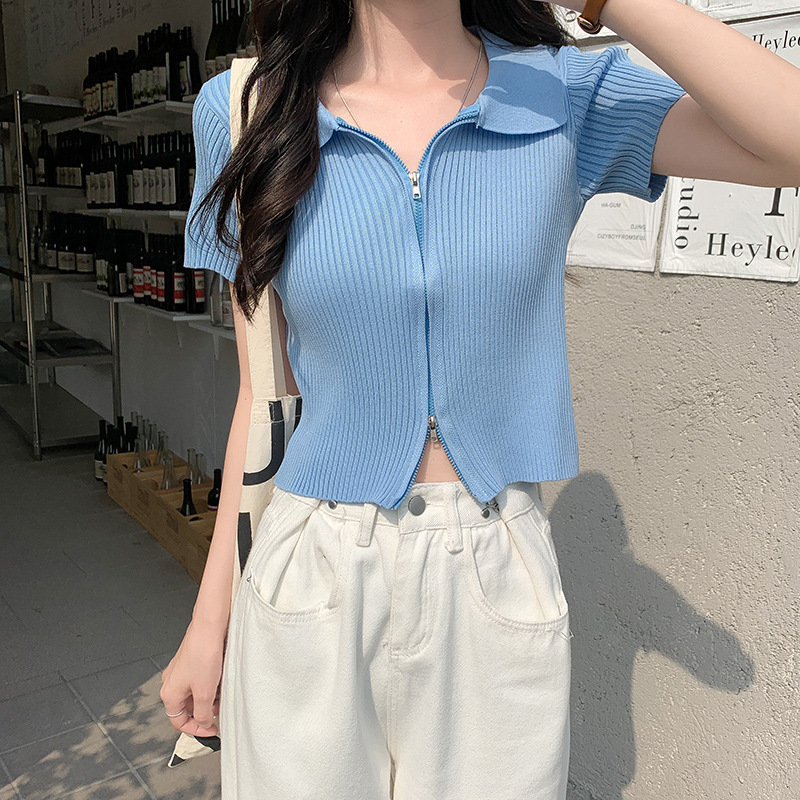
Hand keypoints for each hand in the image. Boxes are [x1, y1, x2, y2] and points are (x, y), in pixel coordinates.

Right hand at [159, 617, 226, 736]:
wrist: (209, 626)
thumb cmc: (203, 653)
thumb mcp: (205, 692)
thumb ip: (202, 713)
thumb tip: (203, 723)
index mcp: (169, 693)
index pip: (179, 722)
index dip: (196, 729)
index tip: (212, 730)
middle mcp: (172, 682)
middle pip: (188, 707)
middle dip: (206, 710)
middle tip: (220, 708)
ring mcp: (181, 671)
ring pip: (196, 693)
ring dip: (210, 696)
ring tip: (222, 690)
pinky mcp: (191, 661)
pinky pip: (200, 680)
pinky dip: (211, 683)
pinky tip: (221, 678)